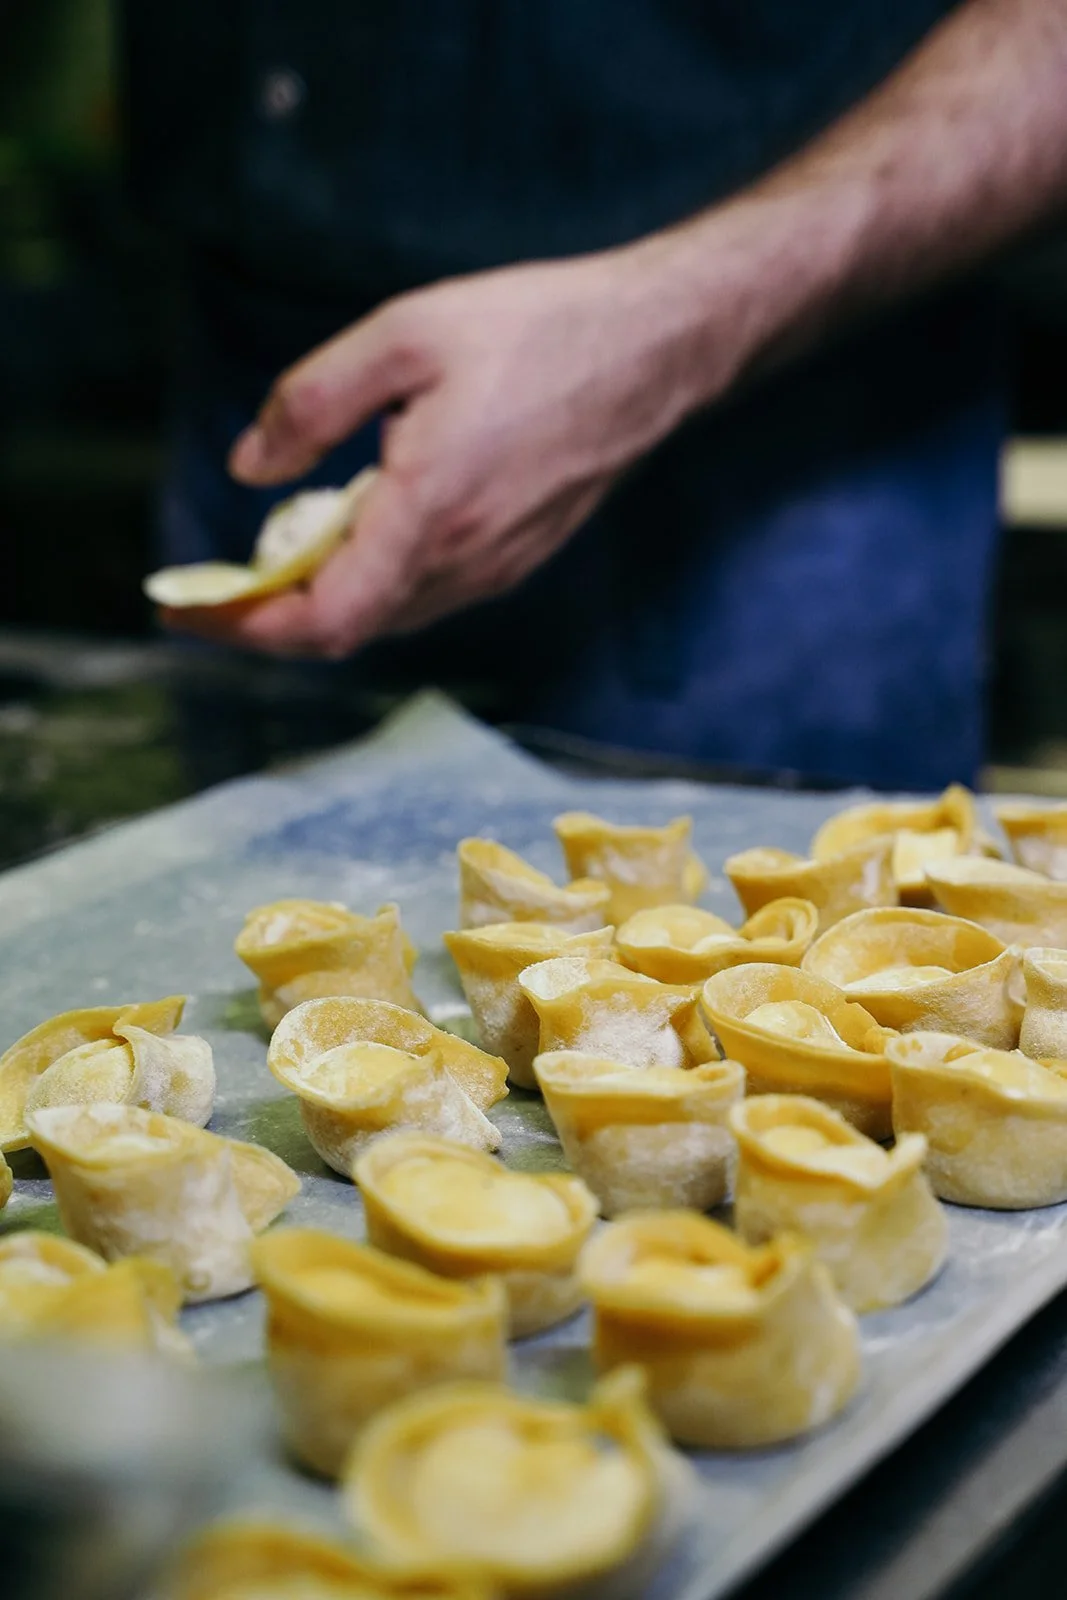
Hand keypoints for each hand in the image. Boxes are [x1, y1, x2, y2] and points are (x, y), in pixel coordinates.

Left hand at [162, 247, 711, 656]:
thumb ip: (313, 403)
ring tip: (272, 555)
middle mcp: (466, 562)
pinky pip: (424, 595)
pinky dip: (369, 584)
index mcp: (431, 513)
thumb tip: (250, 467)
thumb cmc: (538, 330)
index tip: (188, 613)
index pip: (323, 618)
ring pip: (385, 616)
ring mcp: (496, 569)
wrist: (655, 350)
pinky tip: (351, 533)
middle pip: (346, 629)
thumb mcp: (404, 335)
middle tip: (216, 584)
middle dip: (269, 616)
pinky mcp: (516, 559)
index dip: (245, 628)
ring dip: (320, 600)